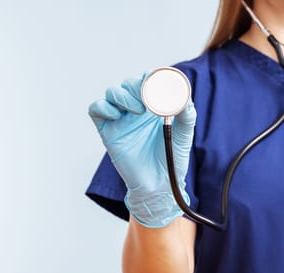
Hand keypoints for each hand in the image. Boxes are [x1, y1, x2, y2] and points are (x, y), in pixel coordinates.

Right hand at [88, 71, 196, 227]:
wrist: (158, 184)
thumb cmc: (171, 158)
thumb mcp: (184, 133)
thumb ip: (186, 113)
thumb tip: (182, 96)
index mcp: (154, 104)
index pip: (148, 79)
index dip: (152, 77)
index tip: (160, 86)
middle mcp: (136, 108)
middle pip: (129, 82)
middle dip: (138, 86)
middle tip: (149, 102)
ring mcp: (120, 118)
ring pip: (112, 92)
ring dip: (124, 95)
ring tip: (138, 111)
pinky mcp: (108, 130)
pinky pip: (96, 109)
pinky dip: (103, 106)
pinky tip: (117, 116)